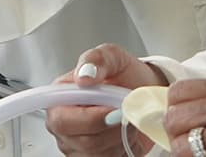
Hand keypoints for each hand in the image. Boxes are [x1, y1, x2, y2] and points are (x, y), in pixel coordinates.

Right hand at [46, 45, 167, 156]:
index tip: (113, 110)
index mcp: (60, 98)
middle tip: (126, 112)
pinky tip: (127, 133)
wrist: (145, 93)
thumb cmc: (125, 76)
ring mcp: (76, 144)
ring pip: (97, 153)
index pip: (61, 118)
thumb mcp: (113, 57)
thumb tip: (83, 76)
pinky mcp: (92, 156)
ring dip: (120, 137)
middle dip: (111, 128)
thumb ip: (97, 60)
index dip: (88, 119)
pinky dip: (124, 148)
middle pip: (81, 141)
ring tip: (127, 118)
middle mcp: (63, 124)